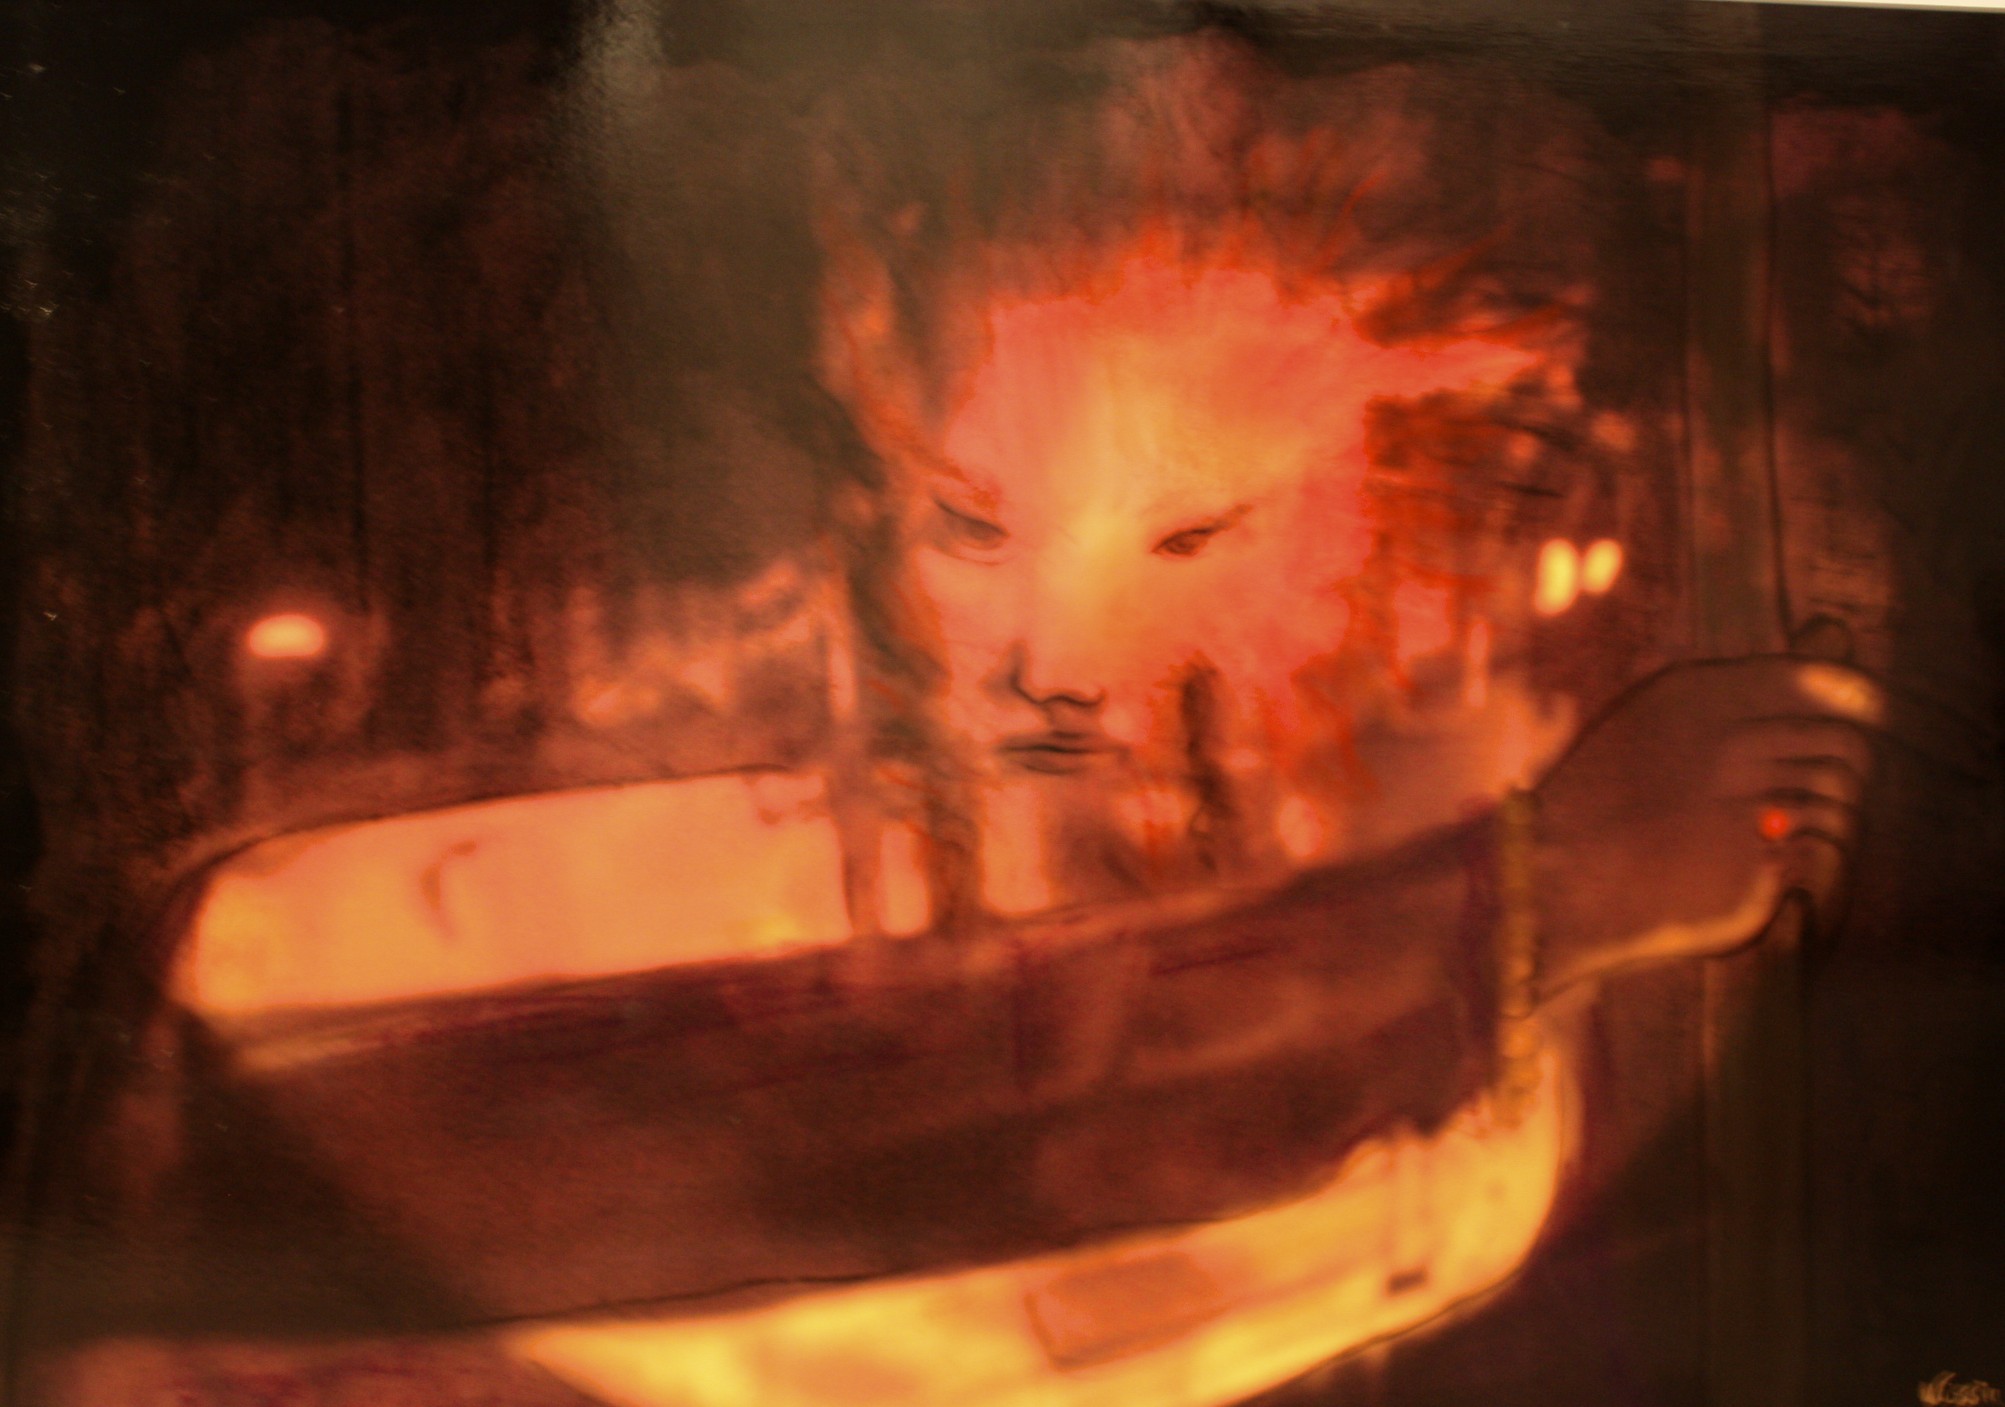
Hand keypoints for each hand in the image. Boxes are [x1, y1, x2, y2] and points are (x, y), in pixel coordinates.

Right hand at [1530, 654, 1880, 992]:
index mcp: (1699, 692)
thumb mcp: (1662, 715)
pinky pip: (1827, 858)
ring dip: (1826, 828)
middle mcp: (1727, 741)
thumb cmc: (1609, 799)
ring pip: (1844, 806)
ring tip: (1776, 845)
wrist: (1552, 881)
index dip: (1855, 711)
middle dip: (1839, 779)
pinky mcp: (1755, 865)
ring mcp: (1743, 804)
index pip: (1832, 683)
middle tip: (1794, 806)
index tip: (1844, 737)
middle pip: (1849, 748)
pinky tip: (1771, 877)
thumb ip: (1753, 677)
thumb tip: (1839, 628)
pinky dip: (1814, 872)